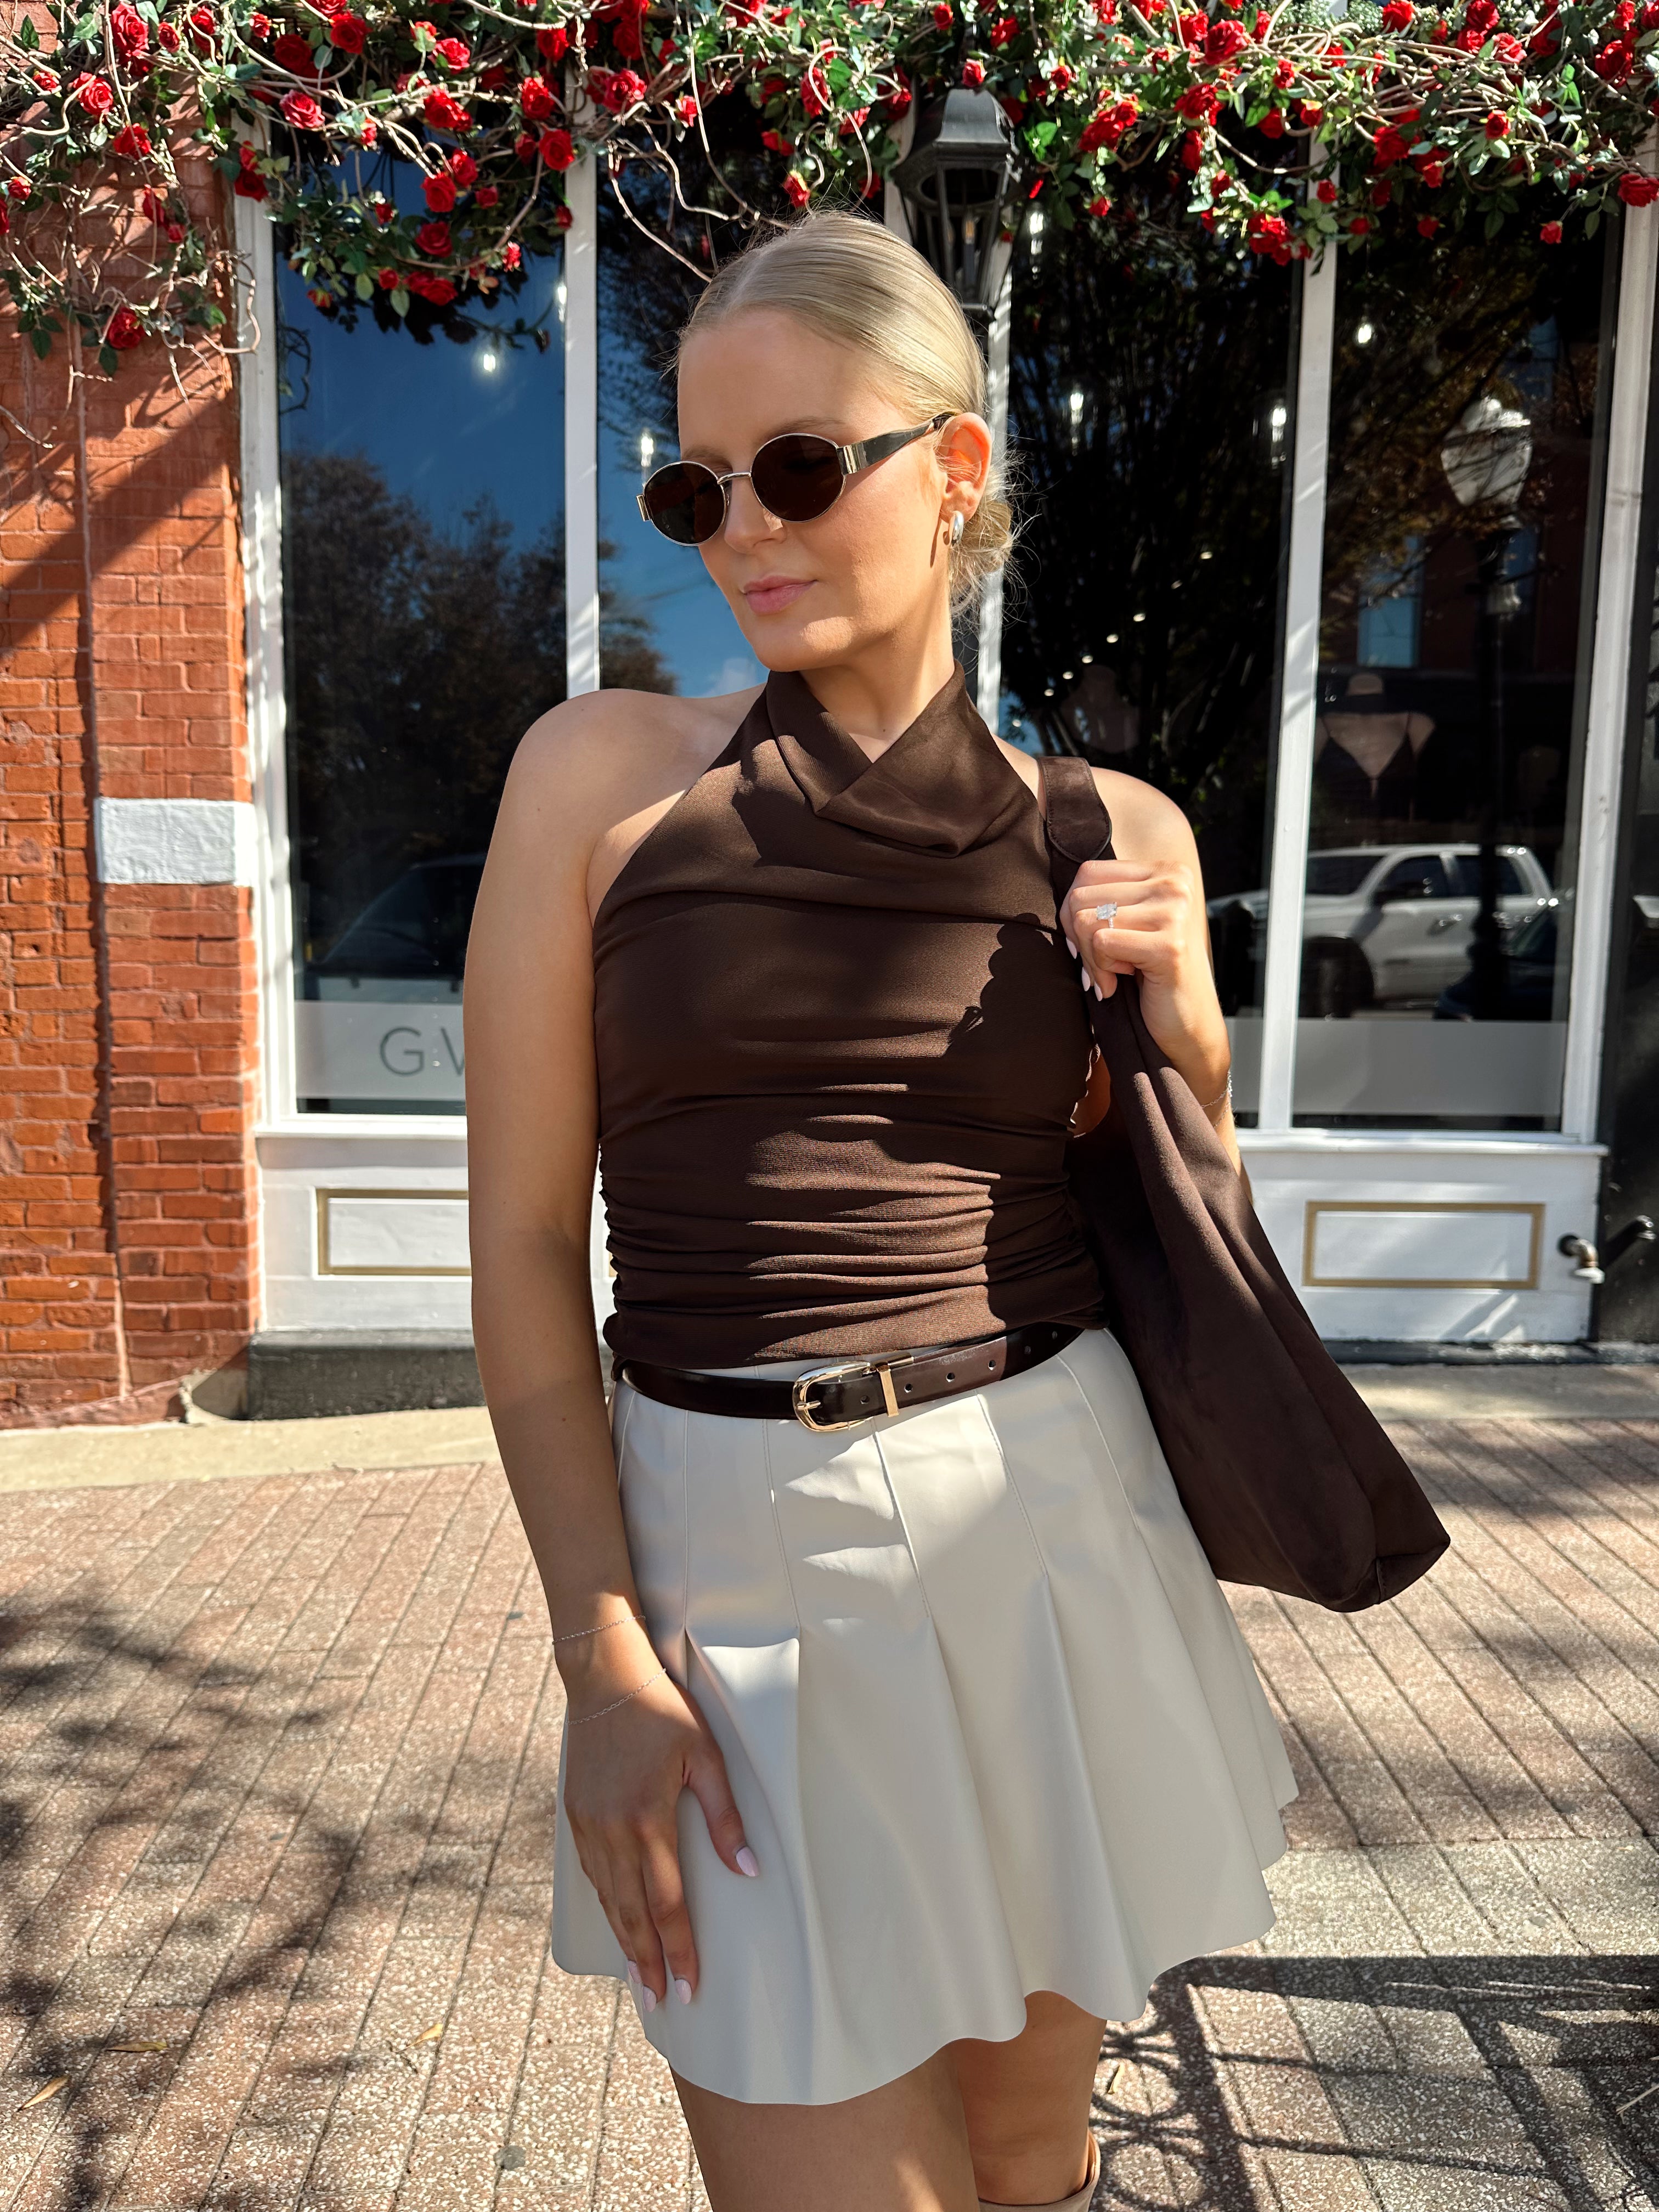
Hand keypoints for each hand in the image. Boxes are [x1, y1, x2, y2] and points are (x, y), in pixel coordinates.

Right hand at [560, 1627, 755, 2010]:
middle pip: (632, 1915)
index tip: (689, 1987)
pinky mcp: (576, 1815)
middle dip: (647, 1963)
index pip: (668, 1904)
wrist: (604, 1678)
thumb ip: (725, 1815)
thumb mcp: (704, 1756)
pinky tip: (616, 1921)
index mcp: (648, 1822)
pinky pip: (593, 1874)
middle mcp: (613, 1833)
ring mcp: (589, 1826)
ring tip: (639, 1977)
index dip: (680, 1949)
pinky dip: (605, 1906)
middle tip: (659, 2002)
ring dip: (625, 1941)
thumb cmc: (662, 1711)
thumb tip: (749, 1868)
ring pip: (608, 1900)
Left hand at [1060, 857, 1230, 1114]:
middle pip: (1081, 897)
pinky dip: (1102, 972)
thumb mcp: (1125, 925)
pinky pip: (1101, 944)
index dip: (1074, 912)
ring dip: (1091, 959)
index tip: (1094, 943)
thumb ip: (1100, 900)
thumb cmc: (1149, 976)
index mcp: (1165, 870)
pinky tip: (1125, 982)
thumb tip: (1061, 900)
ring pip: (1085, 921)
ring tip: (1117, 973)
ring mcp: (1175, 912)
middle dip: (1079, 939)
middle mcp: (1174, 883)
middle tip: (1104, 965)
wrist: (1186, 1026)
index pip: (1087, 873)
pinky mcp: (1169, 946)